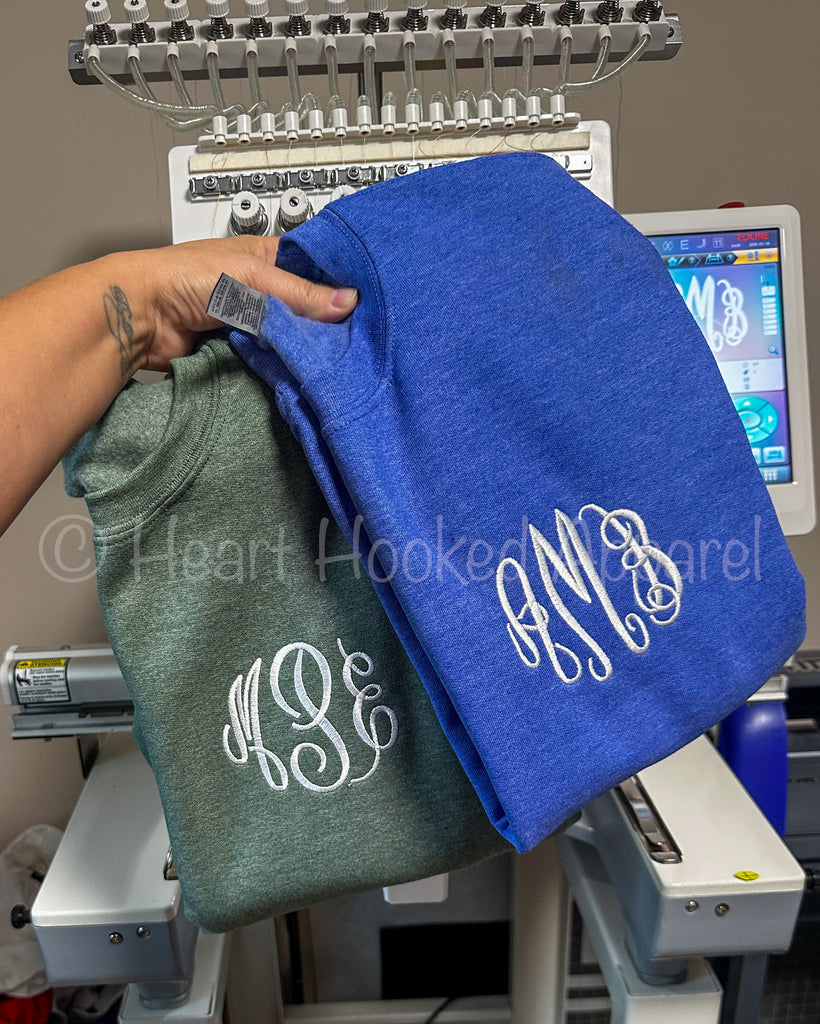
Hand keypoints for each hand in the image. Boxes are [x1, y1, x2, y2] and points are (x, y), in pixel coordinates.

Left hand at [115, 235, 357, 372]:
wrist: (141, 317)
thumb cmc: (182, 277)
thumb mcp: (252, 276)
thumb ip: (300, 293)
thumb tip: (347, 301)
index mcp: (264, 256)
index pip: (311, 266)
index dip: (336, 281)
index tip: (364, 299)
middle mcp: (258, 288)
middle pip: (303, 307)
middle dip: (322, 320)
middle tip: (354, 335)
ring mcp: (248, 321)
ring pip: (288, 336)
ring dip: (302, 346)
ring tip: (333, 355)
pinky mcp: (238, 352)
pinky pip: (270, 360)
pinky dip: (282, 364)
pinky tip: (301, 369)